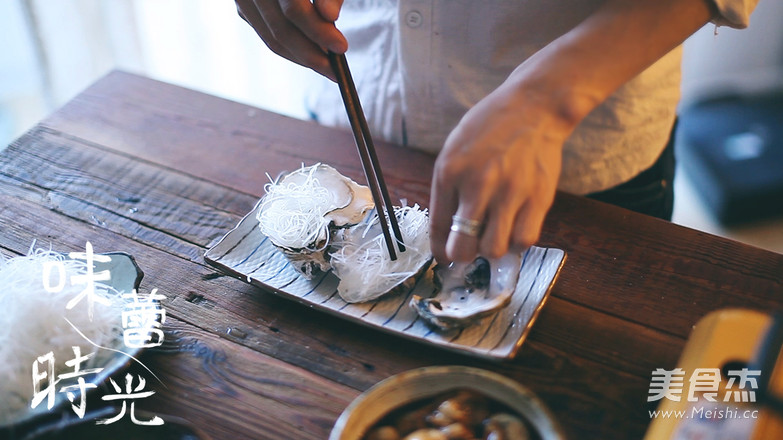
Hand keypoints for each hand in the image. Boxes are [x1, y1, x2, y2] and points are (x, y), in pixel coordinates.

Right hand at [235, 0, 346, 79]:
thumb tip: (329, 17)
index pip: (294, 8)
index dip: (318, 31)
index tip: (342, 48)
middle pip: (280, 30)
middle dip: (312, 54)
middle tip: (336, 71)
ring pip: (271, 38)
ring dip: (301, 57)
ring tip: (327, 65)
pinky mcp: (243, 8)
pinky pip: (267, 35)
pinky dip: (290, 48)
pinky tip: (311, 53)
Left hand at [429, 86, 571, 262]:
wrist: (534, 106)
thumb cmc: (491, 127)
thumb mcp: (455, 149)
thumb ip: (449, 188)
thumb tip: (447, 230)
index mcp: (449, 172)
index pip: (438, 228)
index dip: (440, 250)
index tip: (445, 256)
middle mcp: (477, 185)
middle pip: (463, 248)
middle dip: (463, 255)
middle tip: (470, 248)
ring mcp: (509, 192)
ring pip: (494, 249)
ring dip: (492, 249)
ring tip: (495, 234)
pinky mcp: (538, 197)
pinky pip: (525, 240)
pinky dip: (518, 241)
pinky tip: (515, 227)